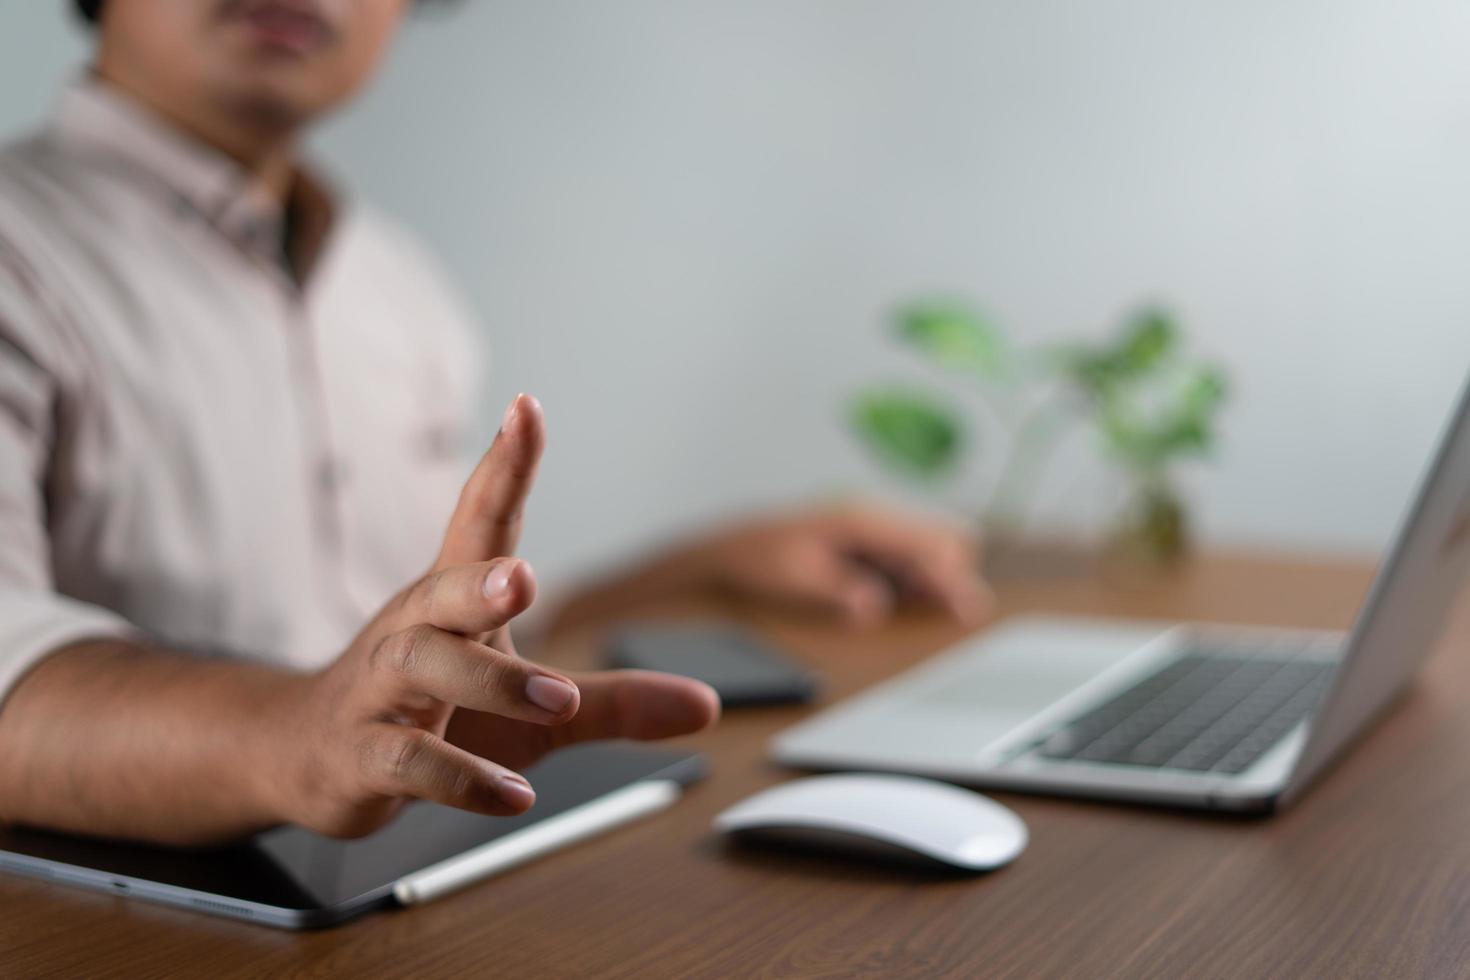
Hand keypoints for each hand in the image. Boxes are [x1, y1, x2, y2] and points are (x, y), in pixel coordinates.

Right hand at [269, 395, 719, 837]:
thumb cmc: (430, 711)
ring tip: (556, 701)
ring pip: (421, 670)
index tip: (527, 408)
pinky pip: (408, 761)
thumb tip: (707, 705)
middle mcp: (411, 631)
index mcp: (450, 601)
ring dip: (488, 682)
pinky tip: (512, 793)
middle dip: (480, 583)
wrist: (305, 754)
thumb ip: (614, 702)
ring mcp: (379, 692)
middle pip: (441, 593)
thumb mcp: (533, 709)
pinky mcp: (360, 755)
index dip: (501, 467)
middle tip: (524, 577)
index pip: (478, 522)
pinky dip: (462, 777)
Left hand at [696, 503, 992, 627]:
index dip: (947, 578)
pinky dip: (917, 576)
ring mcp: (866, 530)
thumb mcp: (796, 579)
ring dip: (936, 575)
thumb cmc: (757, 560)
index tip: (966, 607)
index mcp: (858, 521)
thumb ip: (838, 591)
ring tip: (950, 608)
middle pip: (938, 539)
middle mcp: (869, 518)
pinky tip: (914, 598)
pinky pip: (903, 557)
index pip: (922, 545)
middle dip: (951, 573)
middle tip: (960, 611)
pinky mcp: (860, 545)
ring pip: (925, 547)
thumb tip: (873, 606)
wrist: (726, 552)